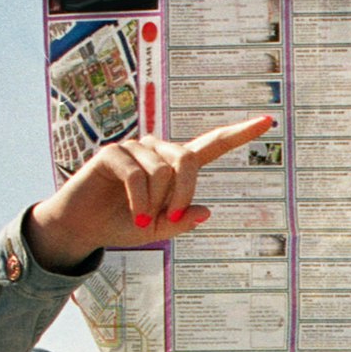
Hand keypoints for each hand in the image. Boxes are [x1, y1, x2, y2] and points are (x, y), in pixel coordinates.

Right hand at [26, 115, 274, 267]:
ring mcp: (134, 148)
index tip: (267, 121)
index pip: (212, 145)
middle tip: (172, 219)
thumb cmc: (122, 224)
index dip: (239, 133)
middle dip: (184, 193)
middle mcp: (157, 150)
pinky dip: (138, 200)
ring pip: (163, 171)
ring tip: (142, 218)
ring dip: (156, 202)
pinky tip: (134, 214)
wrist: (83, 228)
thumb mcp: (158, 229)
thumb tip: (207, 211)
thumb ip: (181, 221)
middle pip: (188, 160)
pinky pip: (137, 176)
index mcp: (174, 166)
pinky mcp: (111, 153)